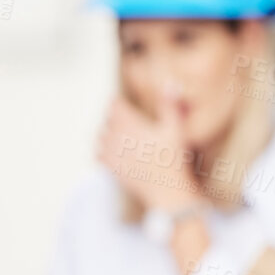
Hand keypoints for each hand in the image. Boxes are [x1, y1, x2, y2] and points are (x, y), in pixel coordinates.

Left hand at [95, 88, 207, 213]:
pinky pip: (99, 155)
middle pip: (106, 121)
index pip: (114, 106)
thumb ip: (169, 105)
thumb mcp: (175, 129)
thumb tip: (169, 84)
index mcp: (130, 125)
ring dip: (106, 133)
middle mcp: (117, 138)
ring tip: (117, 133)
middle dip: (113, 117)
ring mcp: (112, 155)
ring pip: (100, 137)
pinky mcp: (112, 169)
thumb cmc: (172, 159)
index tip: (123, 104)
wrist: (165, 190)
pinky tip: (112, 151)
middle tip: (122, 117)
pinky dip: (103, 150)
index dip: (118, 103)